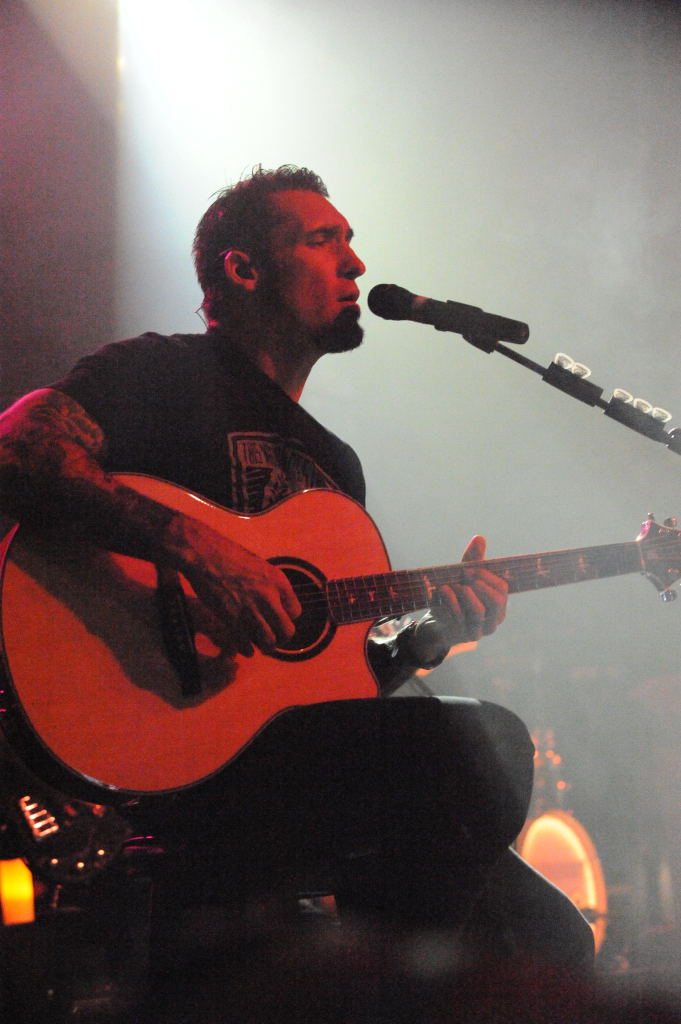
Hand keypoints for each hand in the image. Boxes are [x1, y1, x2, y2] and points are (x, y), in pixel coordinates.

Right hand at [166, 515, 301, 656]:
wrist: (205, 555)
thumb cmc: (229, 555)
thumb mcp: (260, 566)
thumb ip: (269, 585)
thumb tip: (273, 602)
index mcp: (278, 581)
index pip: (296, 611)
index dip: (288, 618)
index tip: (279, 620)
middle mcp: (269, 597)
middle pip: (287, 631)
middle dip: (282, 639)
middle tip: (275, 640)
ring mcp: (250, 609)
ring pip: (268, 641)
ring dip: (266, 647)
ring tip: (261, 646)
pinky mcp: (232, 619)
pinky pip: (245, 644)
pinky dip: (247, 650)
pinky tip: (247, 649)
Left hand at [432, 535, 506, 645]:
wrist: (437, 624)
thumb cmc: (455, 598)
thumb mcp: (463, 578)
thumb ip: (472, 560)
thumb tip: (480, 538)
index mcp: (498, 604)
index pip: (502, 588)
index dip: (487, 577)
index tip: (469, 569)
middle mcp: (494, 619)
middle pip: (496, 601)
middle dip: (479, 584)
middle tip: (464, 575)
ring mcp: (481, 630)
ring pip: (478, 610)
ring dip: (464, 592)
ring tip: (452, 585)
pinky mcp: (463, 636)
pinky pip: (460, 618)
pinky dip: (450, 601)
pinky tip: (442, 591)